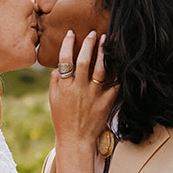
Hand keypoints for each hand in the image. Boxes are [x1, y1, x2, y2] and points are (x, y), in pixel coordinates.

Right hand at [48, 30, 117, 172]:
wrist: (76, 140)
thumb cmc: (63, 119)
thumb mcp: (53, 100)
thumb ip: (55, 82)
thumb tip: (59, 66)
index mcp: (65, 87)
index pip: (65, 61)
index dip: (67, 45)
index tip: (70, 33)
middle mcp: (79, 89)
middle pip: (83, 61)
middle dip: (88, 44)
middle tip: (92, 33)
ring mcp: (93, 96)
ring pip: (99, 70)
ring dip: (103, 53)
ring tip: (105, 41)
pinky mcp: (105, 103)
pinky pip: (113, 85)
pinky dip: (117, 74)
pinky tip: (119, 62)